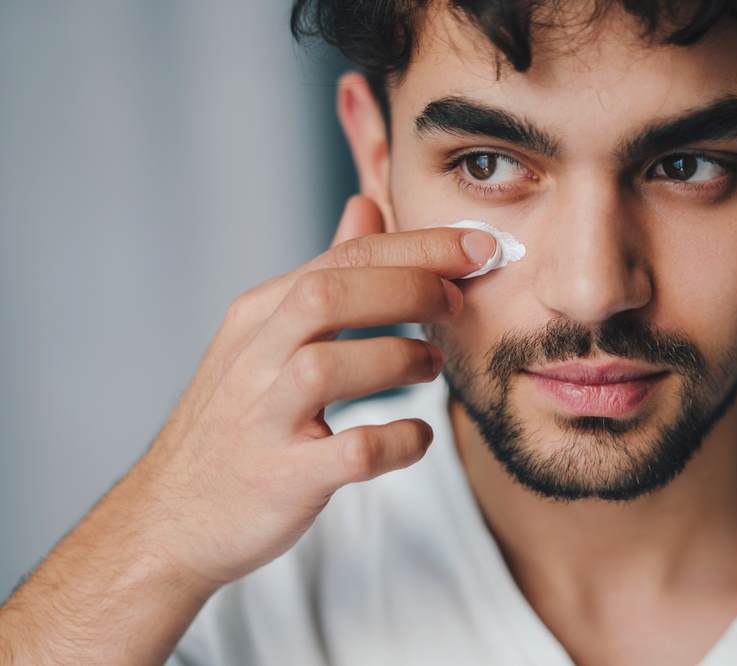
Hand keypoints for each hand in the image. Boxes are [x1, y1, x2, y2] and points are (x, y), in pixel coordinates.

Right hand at [129, 195, 495, 588]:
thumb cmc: (236, 422)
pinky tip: (416, 437)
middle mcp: (253, 360)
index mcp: (259, 316)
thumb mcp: (265, 336)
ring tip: (432, 365)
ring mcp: (263, 420)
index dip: (419, 247)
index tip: (480, 248)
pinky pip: (351, 452)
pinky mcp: (282, 479)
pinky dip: (397, 440)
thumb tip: (366, 206)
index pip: (343, 259)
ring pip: (330, 367)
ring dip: (399, 359)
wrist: (173, 519)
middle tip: (458, 302)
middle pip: (329, 295)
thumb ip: (324, 272)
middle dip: (409, 288)